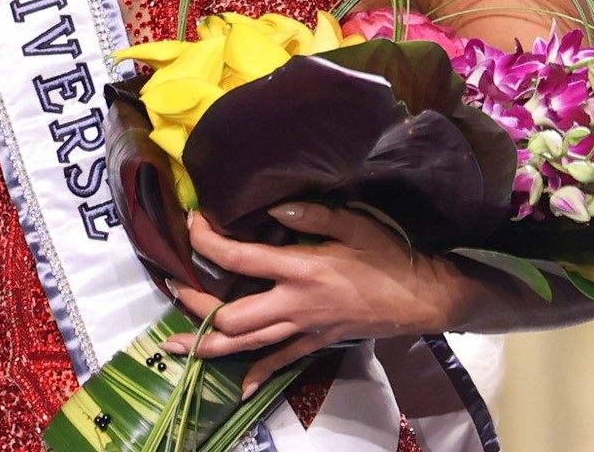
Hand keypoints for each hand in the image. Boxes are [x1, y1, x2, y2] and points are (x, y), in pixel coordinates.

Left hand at [161, 203, 468, 396]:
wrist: (421, 298)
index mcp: (301, 269)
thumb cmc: (389, 256)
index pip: (239, 258)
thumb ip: (312, 214)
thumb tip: (272, 207)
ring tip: (177, 346)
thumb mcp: (354, 223)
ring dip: (208, 345)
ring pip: (247, 345)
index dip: (207, 241)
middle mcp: (295, 304)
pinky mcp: (316, 343)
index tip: (192, 224)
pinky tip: (241, 386)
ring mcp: (304, 329)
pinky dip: (258, 374)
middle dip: (195, 305)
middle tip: (172, 289)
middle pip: (231, 315)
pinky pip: (281, 362)